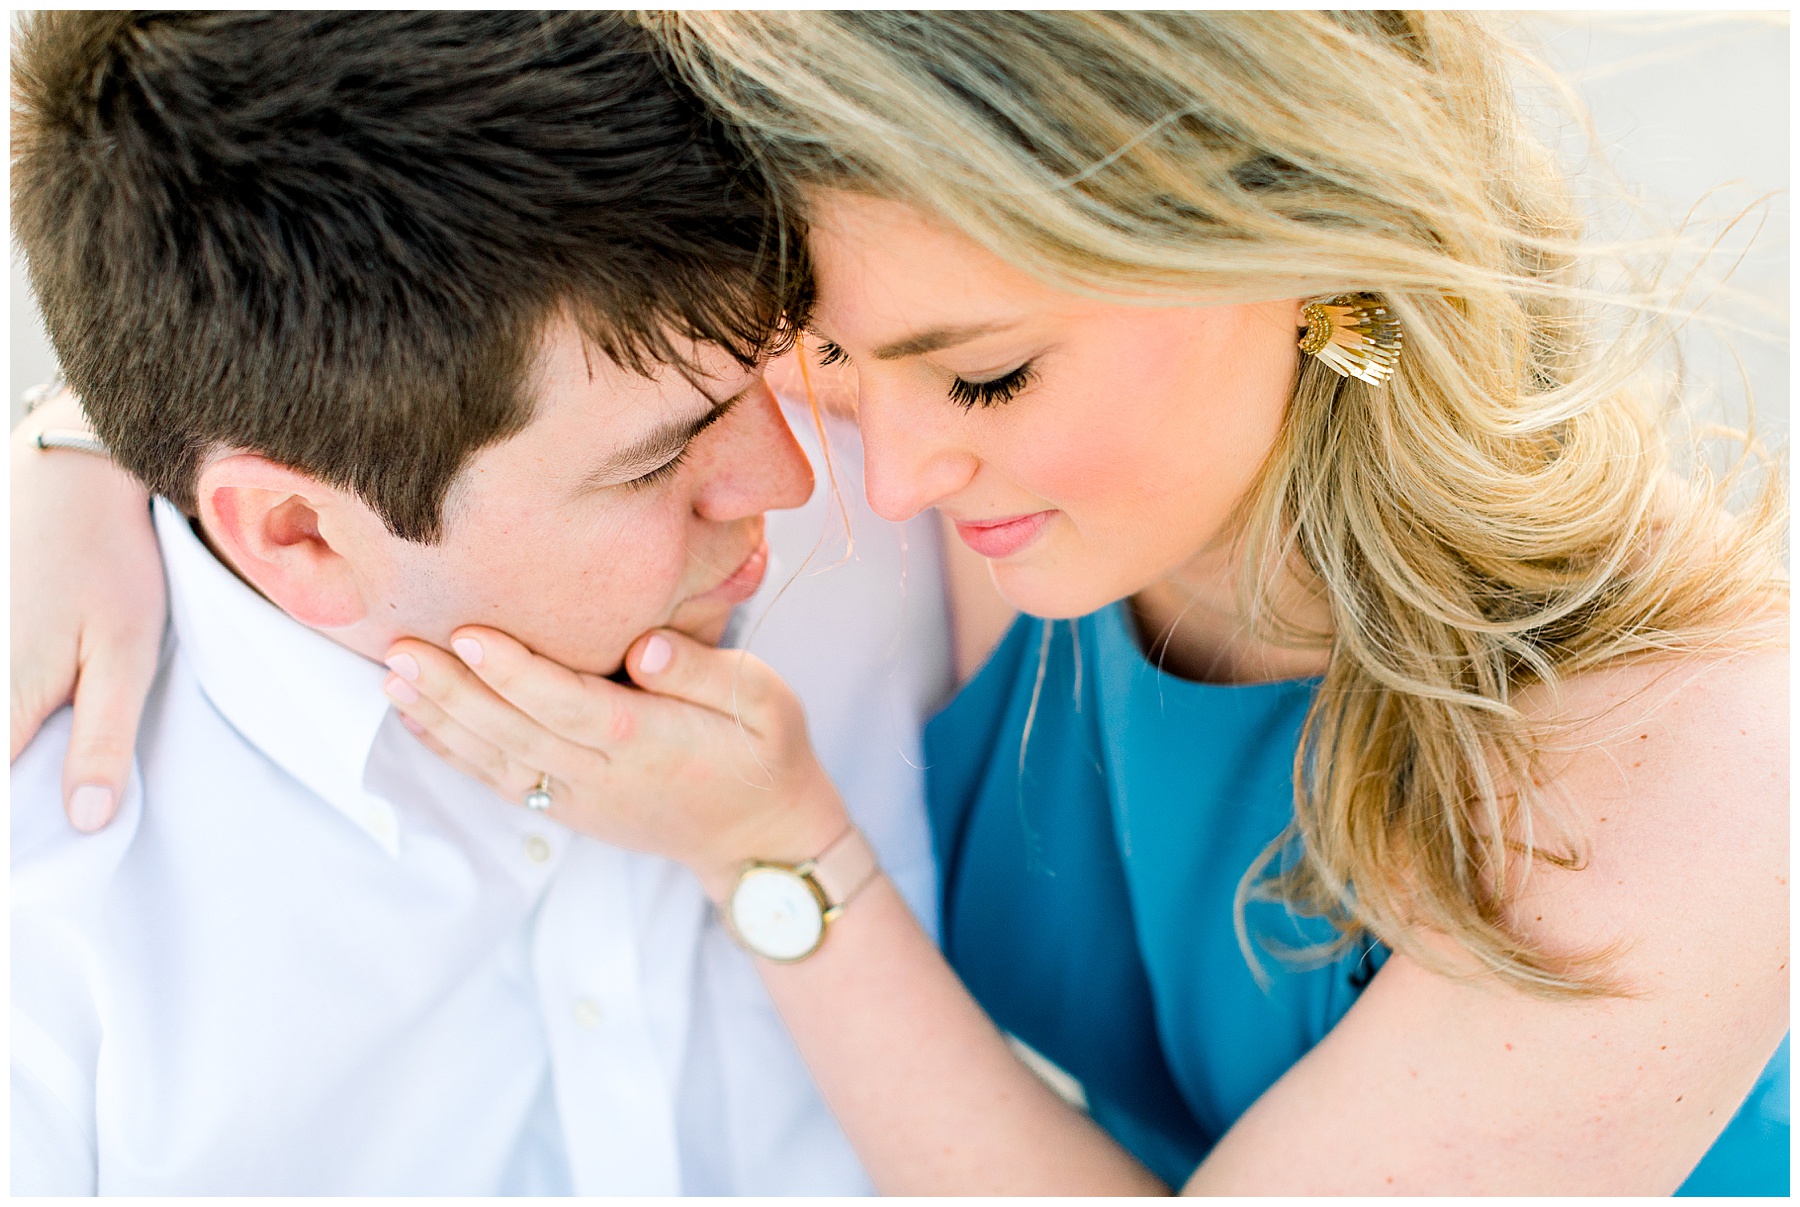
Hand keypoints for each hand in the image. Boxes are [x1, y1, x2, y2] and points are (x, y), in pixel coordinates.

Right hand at [10, 388, 163, 831]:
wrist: (72, 472)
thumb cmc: (111, 559)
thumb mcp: (127, 653)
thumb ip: (102, 741)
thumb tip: (84, 823)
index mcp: (1, 701)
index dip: (17, 844)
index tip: (32, 885)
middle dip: (17, 807)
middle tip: (48, 851)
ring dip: (14, 761)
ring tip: (43, 784)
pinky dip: (10, 728)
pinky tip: (32, 737)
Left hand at [382, 626, 850, 898]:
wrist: (760, 837)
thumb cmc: (764, 752)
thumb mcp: (766, 700)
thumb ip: (704, 671)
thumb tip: (646, 647)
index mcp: (649, 739)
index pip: (568, 703)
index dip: (514, 672)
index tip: (467, 634)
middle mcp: (604, 773)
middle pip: (515, 731)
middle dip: (453, 691)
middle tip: (398, 648)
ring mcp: (580, 796)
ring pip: (497, 758)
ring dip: (441, 720)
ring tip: (391, 678)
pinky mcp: (567, 807)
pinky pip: (501, 779)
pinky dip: (454, 751)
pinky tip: (419, 719)